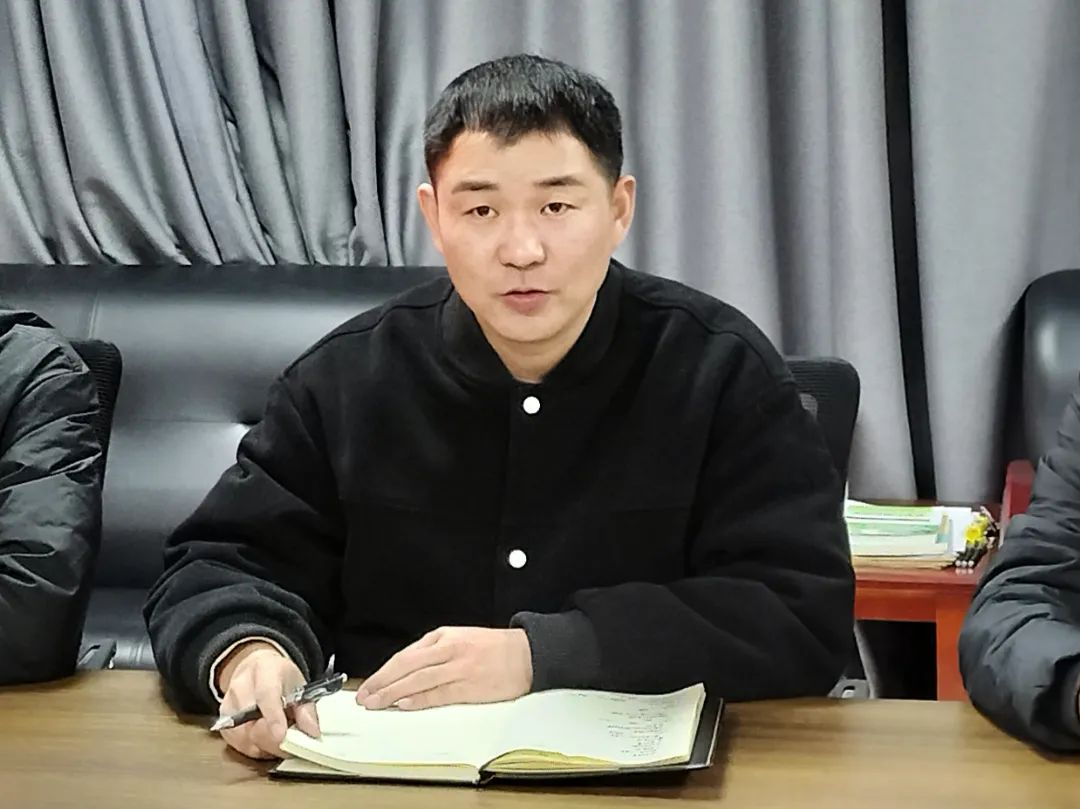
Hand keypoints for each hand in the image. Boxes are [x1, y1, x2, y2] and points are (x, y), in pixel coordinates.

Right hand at [216, 641, 320, 759]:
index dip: (273, 717)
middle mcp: (240, 686)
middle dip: (273, 739)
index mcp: (264, 669)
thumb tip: (311, 732)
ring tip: (281, 739)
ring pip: (244, 737)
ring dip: (266, 746)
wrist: (254, 669)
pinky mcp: (223, 723)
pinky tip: (266, 742)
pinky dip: (255, 748)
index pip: (266, 695)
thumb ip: (306, 708)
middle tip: (292, 744)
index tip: (281, 735)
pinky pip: (239, 745)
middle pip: (252, 721)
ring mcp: (228, 705)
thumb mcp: (298, 684)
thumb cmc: (279, 677)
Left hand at [356, 627, 532, 710]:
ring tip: (377, 704)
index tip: (370, 684)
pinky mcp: (469, 687)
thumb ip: (434, 651)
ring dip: (393, 694)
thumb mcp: (461, 637)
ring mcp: (459, 668)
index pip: (405, 655)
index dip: (384, 671)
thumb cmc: (494, 648)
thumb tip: (406, 670)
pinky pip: (439, 694)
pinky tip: (404, 705)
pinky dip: (419, 700)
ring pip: (418, 681)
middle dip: (382, 683)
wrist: (527, 654)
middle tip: (365, 698)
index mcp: (444, 636)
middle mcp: (448, 650)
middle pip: (406, 667)